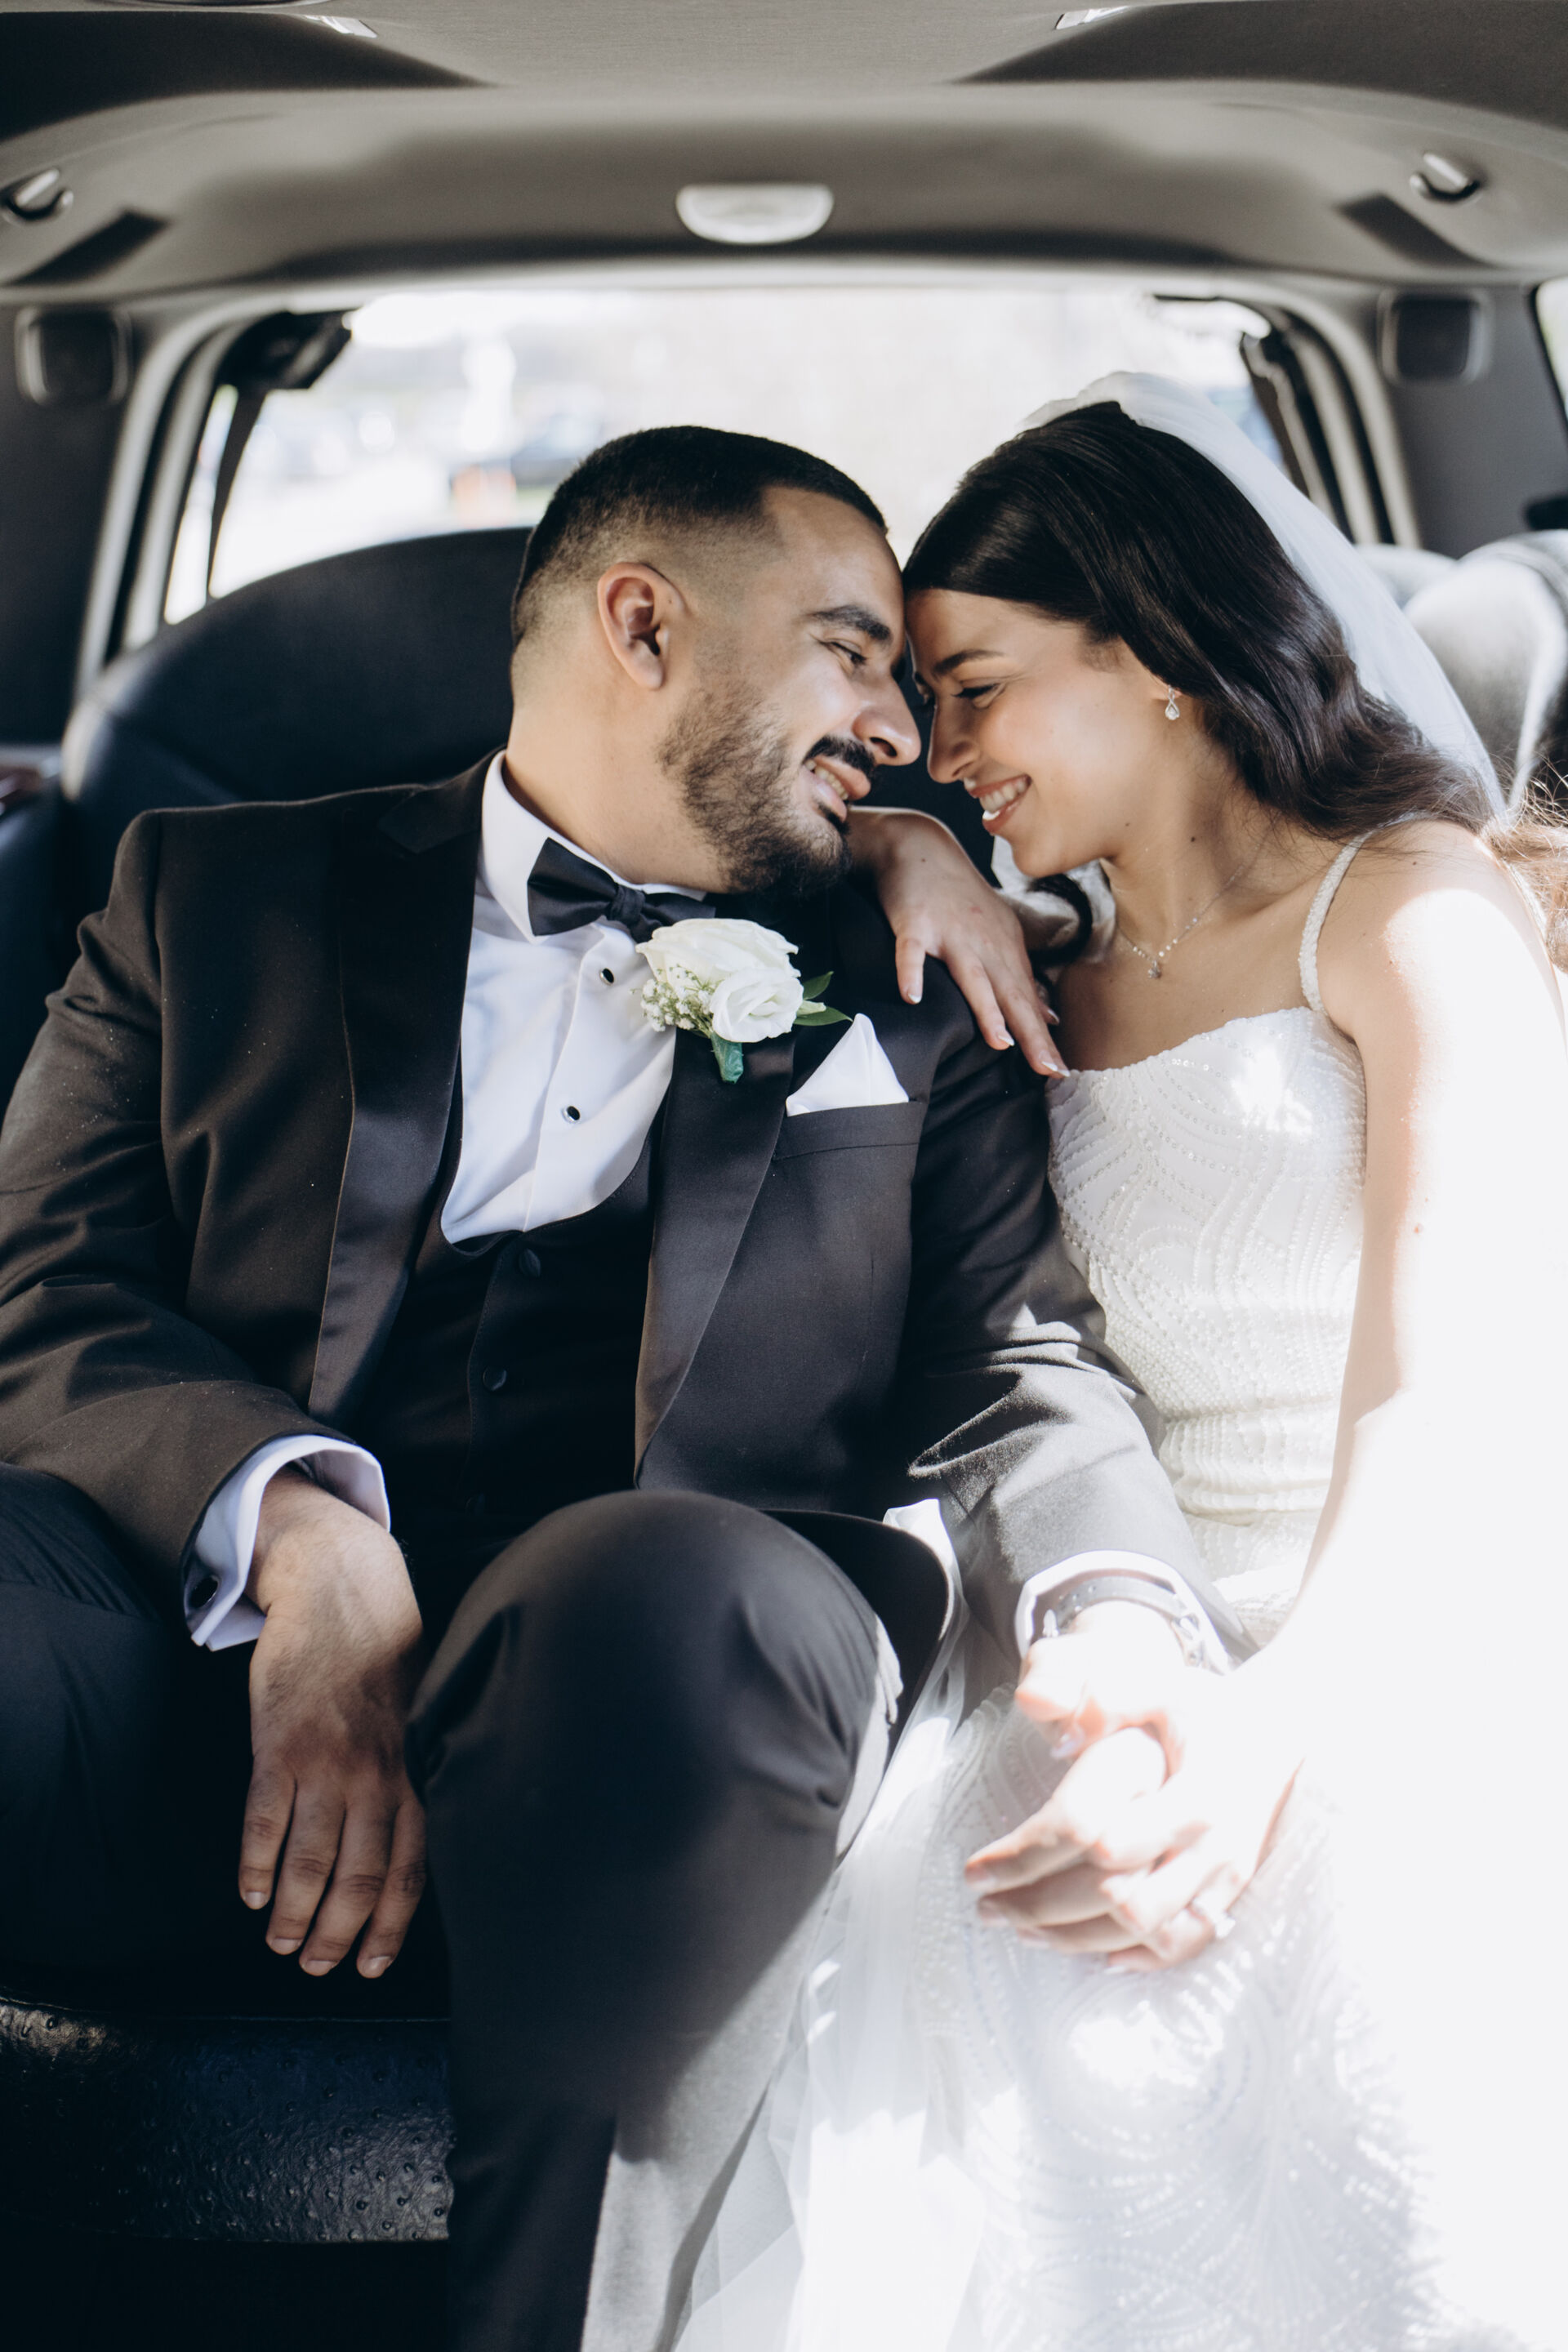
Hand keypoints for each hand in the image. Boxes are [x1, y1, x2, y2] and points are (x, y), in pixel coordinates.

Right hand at [240, 1469, 426, 1976]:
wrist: (343, 1595)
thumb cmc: (388, 1663)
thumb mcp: (422, 1719)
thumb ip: (419, 1779)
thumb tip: (420, 1851)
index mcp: (416, 1774)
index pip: (409, 1872)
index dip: (389, 1928)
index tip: (370, 1967)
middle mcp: (376, 1776)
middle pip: (358, 1879)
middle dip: (335, 1934)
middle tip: (314, 1965)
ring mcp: (326, 1762)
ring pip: (308, 1862)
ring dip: (292, 1914)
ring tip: (280, 1942)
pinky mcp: (278, 1745)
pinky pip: (263, 1823)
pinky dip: (255, 1868)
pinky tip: (250, 1894)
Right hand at [847, 807, 1065, 1076]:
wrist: (919, 846)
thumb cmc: (958, 897)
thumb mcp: (998, 934)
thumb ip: (1021, 977)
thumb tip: (1050, 1017)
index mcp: (1005, 948)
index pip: (1027, 1000)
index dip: (1043, 1036)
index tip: (1060, 1072)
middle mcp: (984, 942)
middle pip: (1010, 993)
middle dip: (1030, 1033)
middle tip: (1048, 1069)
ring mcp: (950, 932)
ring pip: (971, 975)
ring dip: (985, 1007)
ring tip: (1000, 1042)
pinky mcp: (914, 924)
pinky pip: (911, 952)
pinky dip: (910, 972)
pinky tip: (912, 997)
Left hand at [964, 1623, 1303, 1968]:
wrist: (1286, 1733)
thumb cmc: (1212, 1708)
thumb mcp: (1164, 1687)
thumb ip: (1112, 1696)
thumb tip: (1052, 1722)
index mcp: (1193, 1793)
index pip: (1106, 1844)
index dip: (1036, 1861)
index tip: (980, 1868)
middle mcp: (1211, 1844)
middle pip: (1119, 1901)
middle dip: (1045, 1911)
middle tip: (986, 1909)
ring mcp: (1223, 1876)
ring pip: (1146, 1932)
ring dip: (1080, 1940)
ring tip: (1022, 1931)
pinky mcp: (1229, 1893)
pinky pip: (1184, 1943)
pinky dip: (1137, 1956)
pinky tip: (1093, 1955)